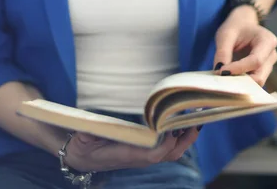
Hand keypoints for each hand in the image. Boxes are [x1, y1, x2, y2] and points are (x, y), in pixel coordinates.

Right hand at [63, 127, 199, 172]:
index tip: (171, 127)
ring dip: (184, 138)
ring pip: (170, 152)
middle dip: (184, 140)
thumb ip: (87, 134)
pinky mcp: (142, 151)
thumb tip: (88, 129)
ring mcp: (142, 155)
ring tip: (194, 119)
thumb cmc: (82, 147)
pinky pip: (165, 148)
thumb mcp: (82, 139)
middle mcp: (138, 157)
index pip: (151, 155)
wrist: (81, 158)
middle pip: (168, 155)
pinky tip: (180, 123)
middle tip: (195, 120)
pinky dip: (177, 137)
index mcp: (125, 154)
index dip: (164, 143)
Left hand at [213, 5, 276, 85]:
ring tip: (223, 80)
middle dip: (240, 81)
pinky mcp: (261, 73)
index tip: (221, 71)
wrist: (243, 24)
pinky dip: (240, 84)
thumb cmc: (236, 27)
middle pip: (259, 76)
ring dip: (240, 84)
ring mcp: (268, 66)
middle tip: (221, 80)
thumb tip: (219, 72)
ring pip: (256, 83)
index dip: (239, 68)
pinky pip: (252, 83)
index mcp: (267, 40)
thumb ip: (223, 52)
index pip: (256, 61)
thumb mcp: (226, 34)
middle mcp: (271, 55)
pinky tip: (228, 80)